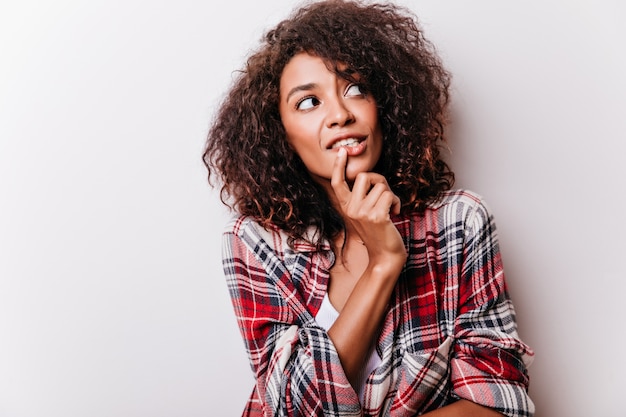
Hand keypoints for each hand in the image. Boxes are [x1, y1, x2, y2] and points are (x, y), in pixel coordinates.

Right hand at [331, 148, 406, 267]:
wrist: (385, 255)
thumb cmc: (378, 232)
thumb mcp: (364, 214)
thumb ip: (361, 197)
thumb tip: (368, 176)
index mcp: (346, 206)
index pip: (338, 182)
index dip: (339, 166)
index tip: (343, 152)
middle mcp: (351, 209)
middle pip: (364, 176)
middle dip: (379, 180)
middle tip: (385, 195)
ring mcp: (362, 213)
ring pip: (380, 185)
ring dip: (391, 195)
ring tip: (390, 209)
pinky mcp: (376, 217)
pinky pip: (389, 195)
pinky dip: (397, 202)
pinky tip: (395, 214)